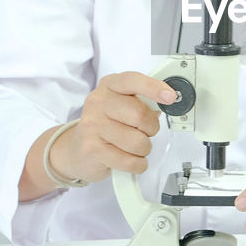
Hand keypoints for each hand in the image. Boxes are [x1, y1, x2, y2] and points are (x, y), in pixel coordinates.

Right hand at [48, 71, 178, 183]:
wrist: (74, 150)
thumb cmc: (105, 127)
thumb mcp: (120, 106)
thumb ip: (142, 101)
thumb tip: (167, 100)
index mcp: (109, 86)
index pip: (132, 81)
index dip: (153, 88)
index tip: (170, 96)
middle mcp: (98, 102)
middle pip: (139, 114)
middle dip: (151, 129)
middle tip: (147, 132)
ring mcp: (92, 125)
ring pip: (137, 141)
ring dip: (144, 149)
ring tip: (135, 148)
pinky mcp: (92, 149)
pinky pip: (129, 160)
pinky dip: (138, 164)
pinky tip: (131, 161)